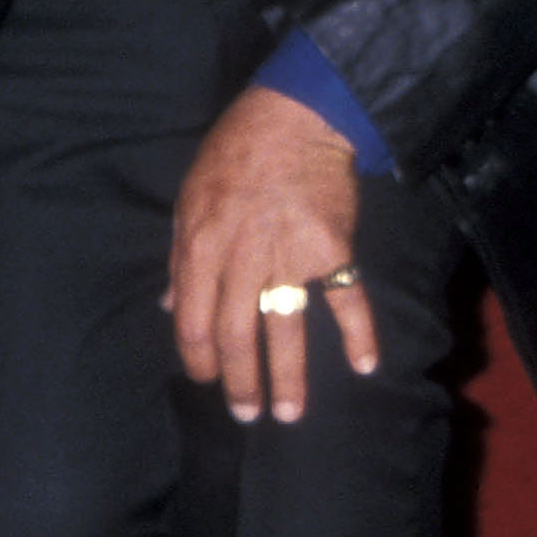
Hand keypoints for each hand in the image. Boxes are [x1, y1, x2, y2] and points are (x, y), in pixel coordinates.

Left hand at [166, 84, 377, 423]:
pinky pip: (347, 299)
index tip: (207, 382)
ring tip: (289, 413)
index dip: (198, 359)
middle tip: (248, 415)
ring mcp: (288, 256)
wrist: (293, 120)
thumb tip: (171, 307)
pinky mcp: (332, 249)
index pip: (192, 321)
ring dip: (287, 377)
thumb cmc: (232, 157)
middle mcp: (241, 259)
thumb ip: (180, 258)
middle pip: (237, 335)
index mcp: (200, 248)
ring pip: (285, 329)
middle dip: (240, 382)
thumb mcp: (188, 200)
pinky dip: (359, 334)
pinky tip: (365, 366)